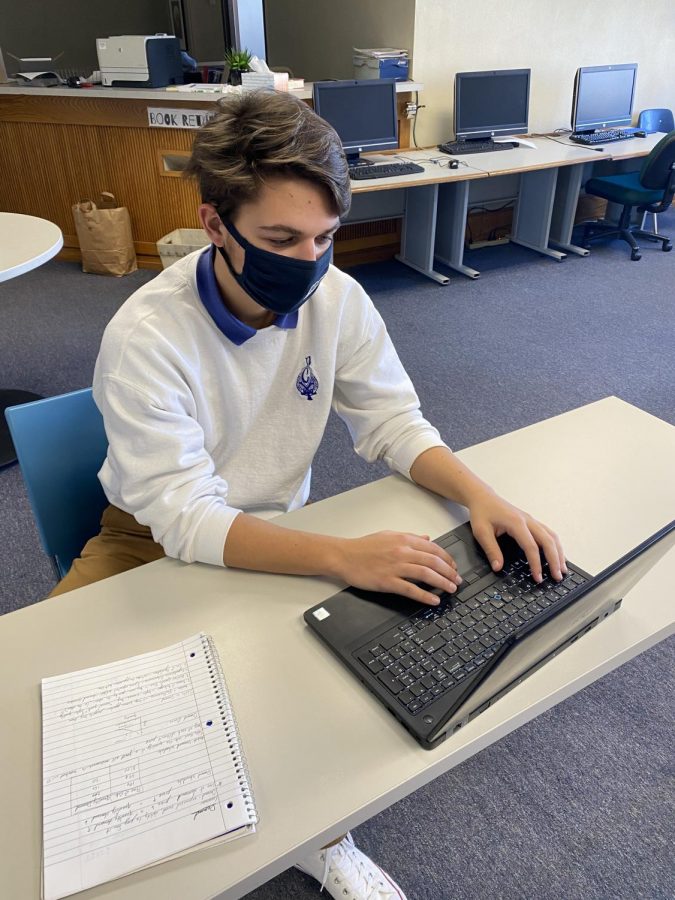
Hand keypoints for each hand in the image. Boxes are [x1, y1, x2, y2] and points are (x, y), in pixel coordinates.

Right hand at [335, 531, 462, 605]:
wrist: (343, 556)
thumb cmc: (363, 547)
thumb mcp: (389, 535)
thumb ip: (410, 537)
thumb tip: (427, 539)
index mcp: (404, 540)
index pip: (433, 549)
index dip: (447, 559)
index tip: (454, 567)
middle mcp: (402, 552)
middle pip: (434, 562)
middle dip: (449, 572)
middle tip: (457, 580)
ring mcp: (395, 567)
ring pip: (426, 575)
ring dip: (442, 583)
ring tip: (451, 589)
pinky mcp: (387, 582)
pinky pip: (411, 589)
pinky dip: (425, 595)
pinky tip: (434, 600)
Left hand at [468, 490, 565, 581]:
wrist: (483, 497)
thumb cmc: (482, 511)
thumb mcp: (481, 532)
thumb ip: (491, 550)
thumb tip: (498, 567)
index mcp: (516, 522)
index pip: (531, 546)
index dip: (536, 564)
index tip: (537, 577)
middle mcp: (527, 520)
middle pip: (548, 541)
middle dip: (555, 560)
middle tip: (557, 576)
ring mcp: (531, 520)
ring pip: (551, 536)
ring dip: (559, 552)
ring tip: (562, 568)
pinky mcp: (531, 521)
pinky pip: (548, 533)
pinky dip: (555, 545)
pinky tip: (557, 554)